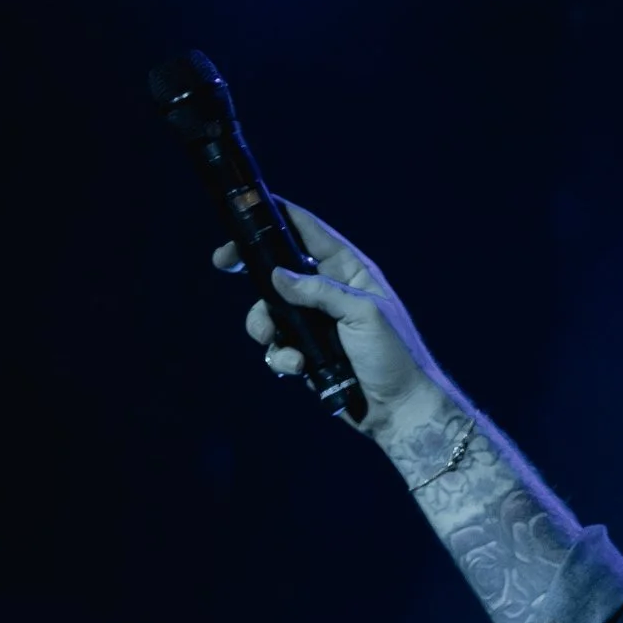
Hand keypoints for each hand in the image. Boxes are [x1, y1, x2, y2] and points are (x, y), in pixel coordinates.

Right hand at [216, 202, 449, 435]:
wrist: (400, 411)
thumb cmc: (394, 356)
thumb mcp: (363, 314)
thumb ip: (320, 291)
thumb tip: (276, 276)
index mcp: (347, 270)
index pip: (308, 232)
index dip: (276, 217)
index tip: (245, 212)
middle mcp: (327, 291)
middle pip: (277, 268)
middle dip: (249, 267)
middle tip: (223, 262)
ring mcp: (315, 323)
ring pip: (269, 311)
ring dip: (262, 324)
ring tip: (268, 339)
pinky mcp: (307, 354)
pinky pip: (278, 347)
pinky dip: (281, 357)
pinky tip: (298, 368)